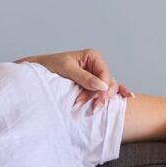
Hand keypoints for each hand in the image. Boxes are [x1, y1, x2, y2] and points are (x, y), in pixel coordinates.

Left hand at [16, 48, 132, 108]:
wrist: (38, 72)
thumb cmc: (49, 67)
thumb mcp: (66, 69)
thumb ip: (84, 78)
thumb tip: (102, 86)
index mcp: (92, 56)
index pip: (104, 74)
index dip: (101, 89)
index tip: (94, 101)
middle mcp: (97, 65)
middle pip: (107, 83)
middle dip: (99, 96)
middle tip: (91, 108)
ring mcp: (96, 76)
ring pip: (107, 89)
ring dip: (101, 100)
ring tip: (93, 110)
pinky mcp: (92, 85)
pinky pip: (108, 89)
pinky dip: (118, 92)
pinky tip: (128, 96)